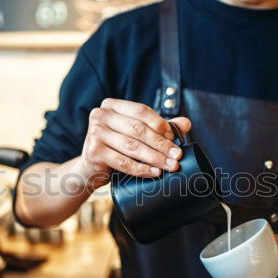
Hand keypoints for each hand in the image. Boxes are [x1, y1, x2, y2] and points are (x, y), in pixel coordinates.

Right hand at [76, 98, 191, 190]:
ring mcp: (95, 133)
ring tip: (170, 165)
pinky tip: (155, 172)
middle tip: (178, 155)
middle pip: (138, 129)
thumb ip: (159, 127)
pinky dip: (141, 169)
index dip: (160, 124)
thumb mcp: (136, 134)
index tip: (175, 138)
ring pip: (132, 146)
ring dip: (155, 157)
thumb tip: (186, 123)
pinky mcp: (93, 152)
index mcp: (111, 105)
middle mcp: (100, 115)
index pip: (141, 111)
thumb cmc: (115, 148)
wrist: (90, 168)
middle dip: (161, 144)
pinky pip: (123, 162)